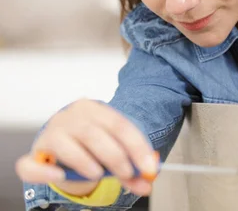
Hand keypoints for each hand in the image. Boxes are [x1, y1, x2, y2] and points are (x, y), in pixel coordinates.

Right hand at [15, 99, 156, 196]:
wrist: (64, 142)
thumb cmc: (93, 145)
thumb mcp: (115, 152)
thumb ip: (131, 169)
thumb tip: (147, 185)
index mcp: (94, 109)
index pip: (119, 125)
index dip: (136, 147)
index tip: (148, 168)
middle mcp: (70, 116)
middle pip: (94, 134)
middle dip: (115, 157)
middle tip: (127, 174)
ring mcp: (50, 133)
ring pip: (67, 145)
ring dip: (86, 162)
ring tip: (98, 174)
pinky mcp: (36, 154)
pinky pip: (31, 165)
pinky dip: (45, 172)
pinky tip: (60, 176)